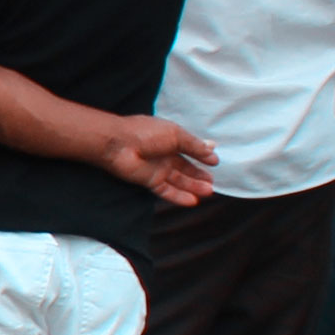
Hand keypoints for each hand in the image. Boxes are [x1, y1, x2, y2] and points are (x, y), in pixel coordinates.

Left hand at [101, 116, 218, 204]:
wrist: (119, 144)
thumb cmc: (146, 133)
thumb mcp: (177, 135)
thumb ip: (195, 145)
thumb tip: (213, 151)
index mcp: (169, 138)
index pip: (188, 148)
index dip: (201, 155)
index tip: (215, 162)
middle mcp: (164, 154)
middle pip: (184, 168)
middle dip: (198, 175)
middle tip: (212, 182)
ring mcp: (157, 168)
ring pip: (178, 181)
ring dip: (193, 187)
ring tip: (209, 192)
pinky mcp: (150, 181)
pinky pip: (166, 191)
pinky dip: (179, 197)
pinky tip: (193, 201)